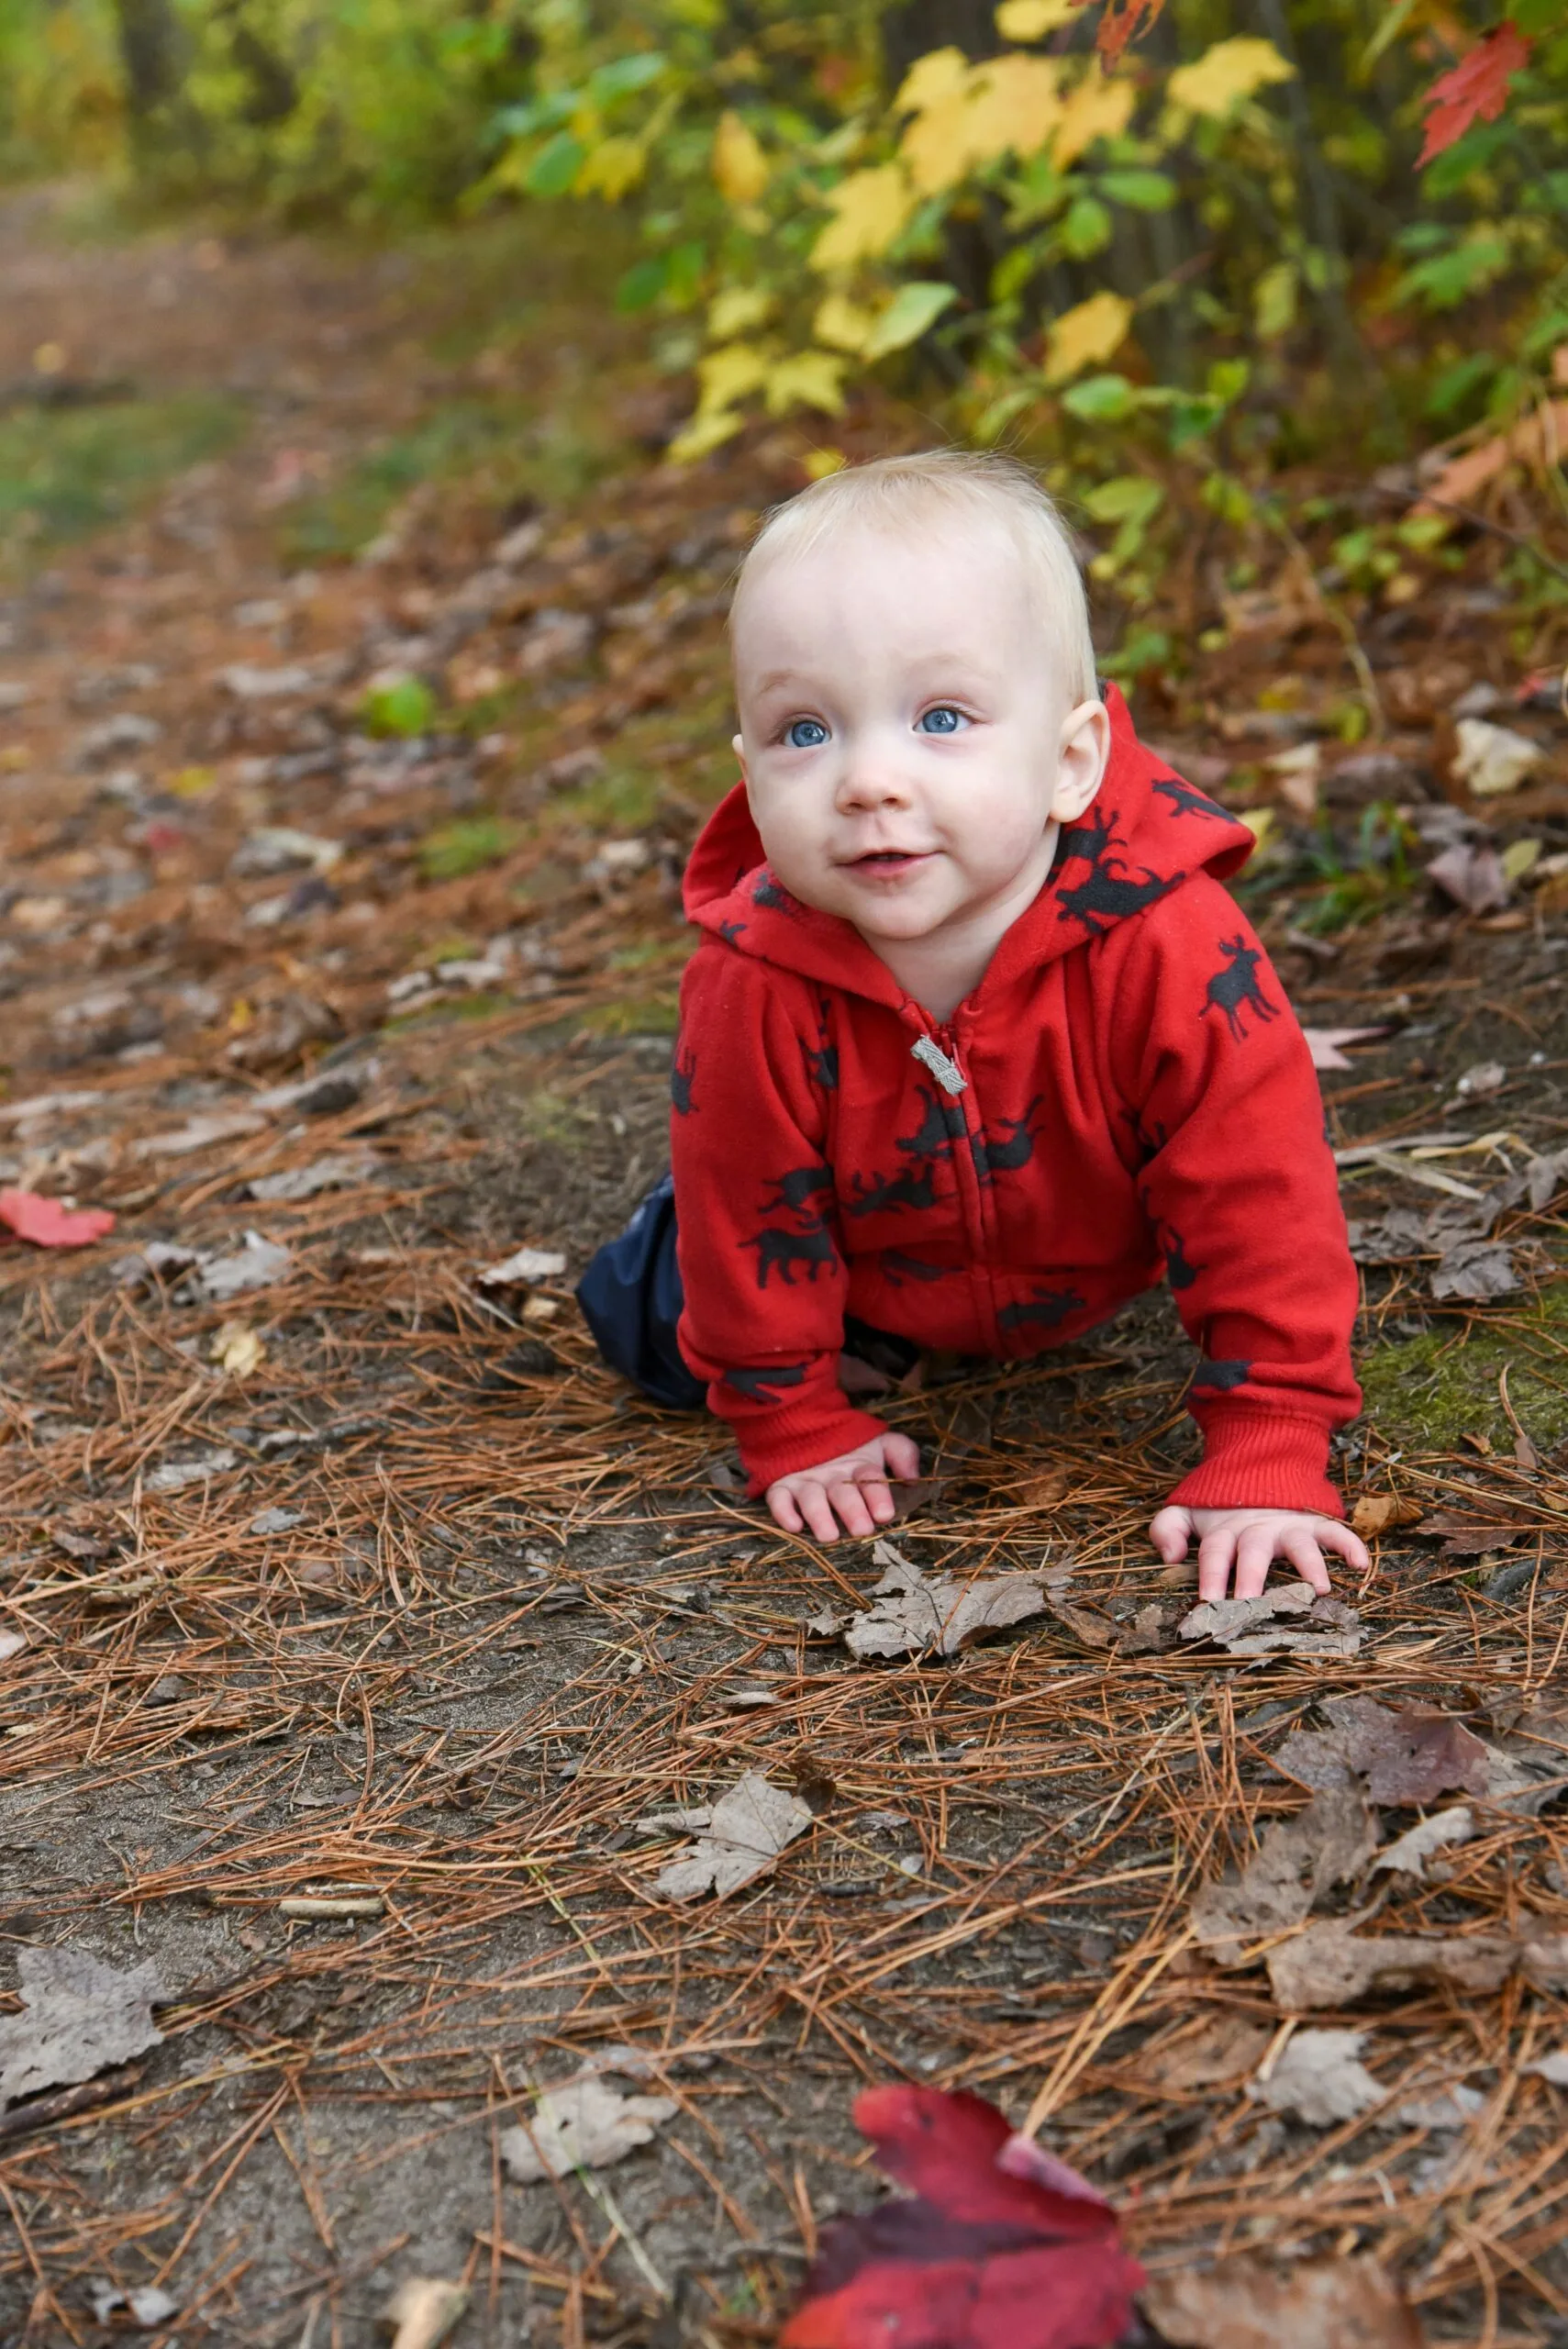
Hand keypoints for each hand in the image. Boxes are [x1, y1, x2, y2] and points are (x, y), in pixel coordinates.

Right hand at [766, 1432, 921, 1541]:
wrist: (805, 1429)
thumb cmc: (852, 1449)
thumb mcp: (880, 1445)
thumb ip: (902, 1454)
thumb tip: (913, 1479)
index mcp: (858, 1464)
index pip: (869, 1476)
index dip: (877, 1494)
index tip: (884, 1514)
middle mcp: (832, 1473)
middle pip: (842, 1491)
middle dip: (852, 1510)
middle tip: (862, 1529)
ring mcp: (805, 1480)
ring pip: (811, 1497)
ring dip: (819, 1515)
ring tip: (829, 1536)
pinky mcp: (781, 1485)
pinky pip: (778, 1497)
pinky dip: (783, 1512)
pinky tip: (794, 1526)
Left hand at [1149, 1505, 1368, 1601]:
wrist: (1256, 1471)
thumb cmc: (1219, 1509)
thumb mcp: (1187, 1512)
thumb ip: (1168, 1529)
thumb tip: (1170, 1557)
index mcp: (1225, 1531)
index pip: (1214, 1554)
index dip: (1211, 1577)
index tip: (1208, 1604)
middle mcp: (1257, 1529)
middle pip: (1254, 1553)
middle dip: (1252, 1580)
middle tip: (1251, 1606)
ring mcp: (1288, 1526)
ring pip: (1299, 1544)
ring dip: (1310, 1565)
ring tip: (1319, 1589)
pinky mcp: (1313, 1523)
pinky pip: (1335, 1531)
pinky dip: (1349, 1544)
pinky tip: (1360, 1565)